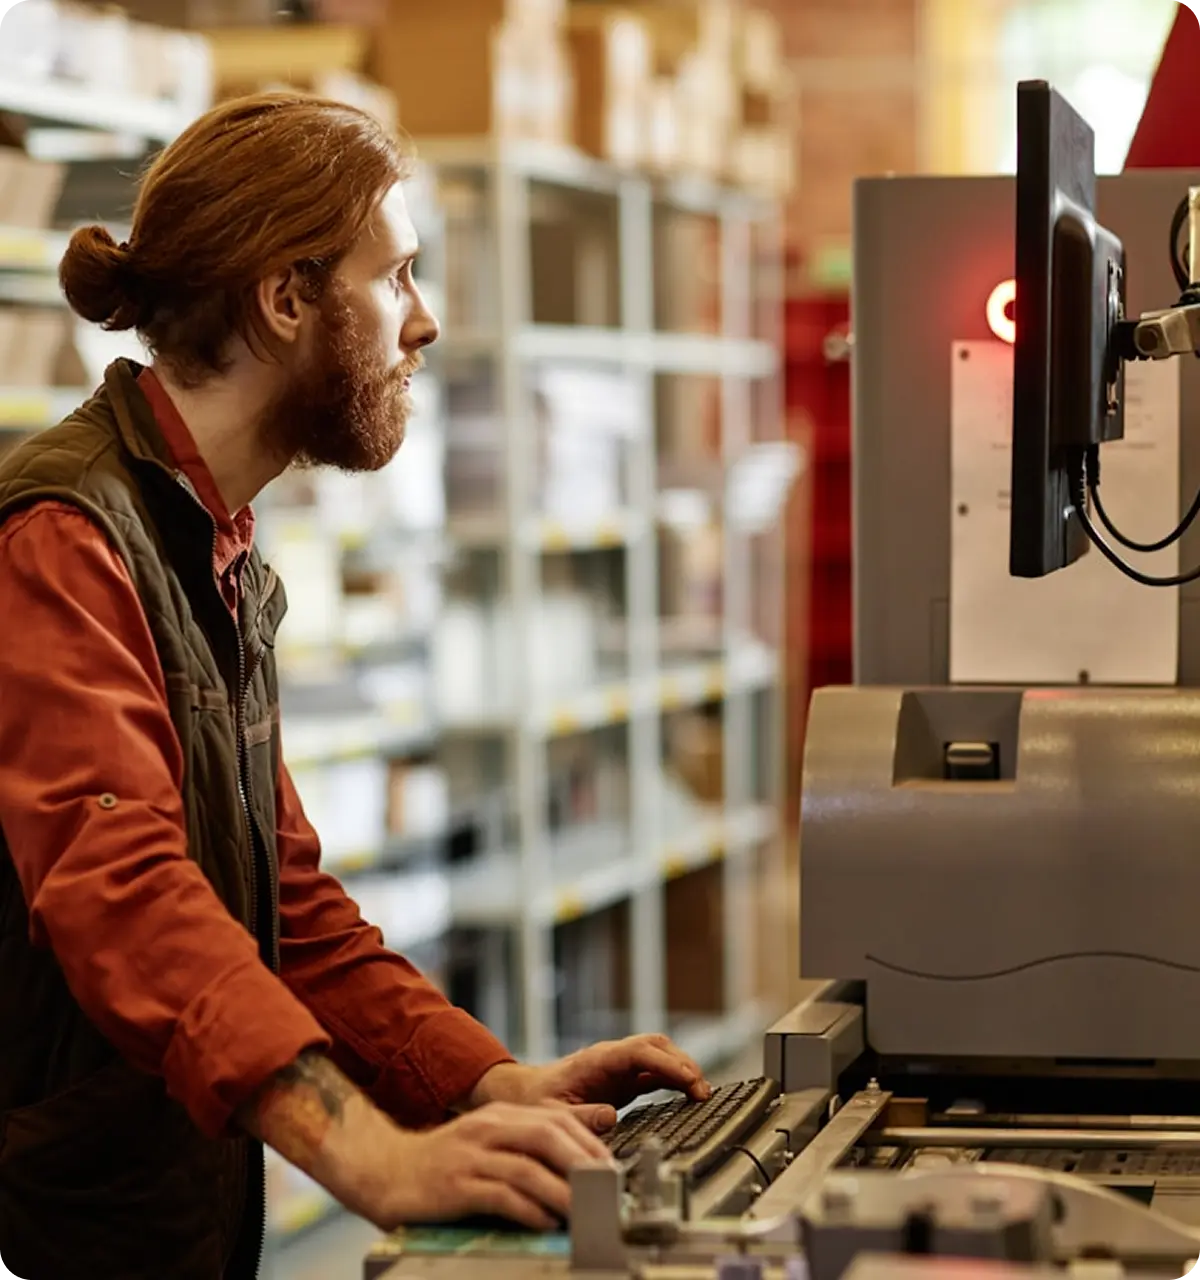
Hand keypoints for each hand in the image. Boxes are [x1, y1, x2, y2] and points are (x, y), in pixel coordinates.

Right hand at [352, 1102, 613, 1231]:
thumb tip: (583, 1146)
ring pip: (526, 1167)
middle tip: (607, 1187)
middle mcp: (486, 1129)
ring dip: (561, 1191)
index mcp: (499, 1116)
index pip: (555, 1118)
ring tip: (585, 1211)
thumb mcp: (490, 1141)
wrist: (384, 1170)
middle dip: (582, 1162)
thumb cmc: (444, 1162)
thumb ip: (530, 1142)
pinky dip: (528, 1209)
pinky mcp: (454, 1186)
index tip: (611, 1167)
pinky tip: (545, 1221)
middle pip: (546, 1135)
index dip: (588, 1141)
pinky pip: (499, 1195)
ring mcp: (470, 1156)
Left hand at [470, 1033, 711, 1133]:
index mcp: (597, 1060)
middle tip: (703, 1091)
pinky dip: (674, 1080)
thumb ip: (579, 1116)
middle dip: (683, 1063)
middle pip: (656, 1046)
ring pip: (659, 1056)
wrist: (523, 1094)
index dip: (668, 1064)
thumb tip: (610, 1116)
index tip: (690, 1081)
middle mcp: (612, 1058)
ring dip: (682, 1070)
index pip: (640, 1052)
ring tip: (703, 1094)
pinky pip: (654, 1073)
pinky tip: (688, 1096)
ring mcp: (619, 1067)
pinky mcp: (622, 1081)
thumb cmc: (535, 1101)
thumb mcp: (551, 1112)